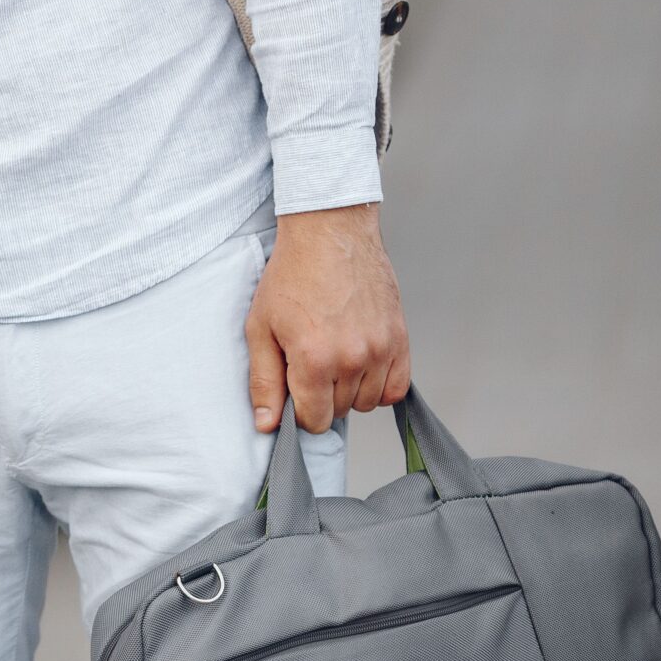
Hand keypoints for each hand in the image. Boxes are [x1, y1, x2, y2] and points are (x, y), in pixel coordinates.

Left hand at [245, 202, 410, 434]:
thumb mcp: (260, 327)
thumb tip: (267, 425)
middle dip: (320, 396)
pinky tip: (358, 365)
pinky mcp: (400, 340)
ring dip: (348, 390)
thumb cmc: (290, 277)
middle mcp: (353, 358)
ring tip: (332, 357)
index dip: (298, 411)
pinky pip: (395, 389)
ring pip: (366, 402)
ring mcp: (381, 350)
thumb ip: (264, 381)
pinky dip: (377, 385)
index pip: (313, 420)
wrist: (328, 234)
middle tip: (308, 363)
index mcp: (315, 358)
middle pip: (339, 411)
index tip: (292, 389)